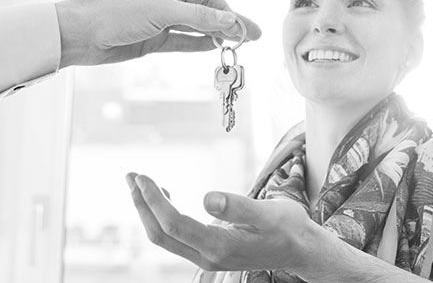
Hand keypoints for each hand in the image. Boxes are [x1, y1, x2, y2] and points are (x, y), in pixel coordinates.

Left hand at [55, 0, 261, 66]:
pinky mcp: (154, 40)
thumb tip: (231, 21)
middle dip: (230, 25)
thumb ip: (199, 18)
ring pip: (198, 28)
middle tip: (254, 38)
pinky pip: (184, 42)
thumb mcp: (161, 12)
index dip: (229, 13)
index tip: (244, 30)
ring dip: (218, 37)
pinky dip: (200, 45)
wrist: (79, 35)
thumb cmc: (115, 13)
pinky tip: (216, 49)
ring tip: (240, 47)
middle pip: (208, 13)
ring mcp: (162, 20)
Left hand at [125, 172, 317, 273]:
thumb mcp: (268, 212)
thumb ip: (237, 206)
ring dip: (148, 211)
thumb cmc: (288, 228)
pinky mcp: (209, 252)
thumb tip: (206, 198)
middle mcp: (208, 256)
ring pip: (165, 237)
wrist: (301, 249)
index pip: (174, 224)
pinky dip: (163, 216)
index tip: (143, 178)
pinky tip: (165, 197)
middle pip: (161, 234)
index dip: (154, 201)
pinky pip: (176, 237)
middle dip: (142, 205)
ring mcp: (207, 257)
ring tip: (140, 184)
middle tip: (132, 176)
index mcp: (220, 246)